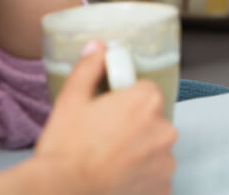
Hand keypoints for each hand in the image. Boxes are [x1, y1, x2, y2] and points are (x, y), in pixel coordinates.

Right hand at [34, 41, 176, 194]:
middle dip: (134, 129)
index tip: (109, 114)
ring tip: (109, 163)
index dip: (126, 102)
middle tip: (104, 140)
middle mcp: (164, 130)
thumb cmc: (66, 149)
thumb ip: (89, 69)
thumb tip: (97, 47)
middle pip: (153, 121)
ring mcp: (165, 163)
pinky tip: (118, 180)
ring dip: (139, 155)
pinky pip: (155, 178)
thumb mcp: (70, 100)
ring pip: (154, 151)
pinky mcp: (162, 189)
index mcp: (146, 102)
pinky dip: (141, 180)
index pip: (146, 92)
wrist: (62, 192)